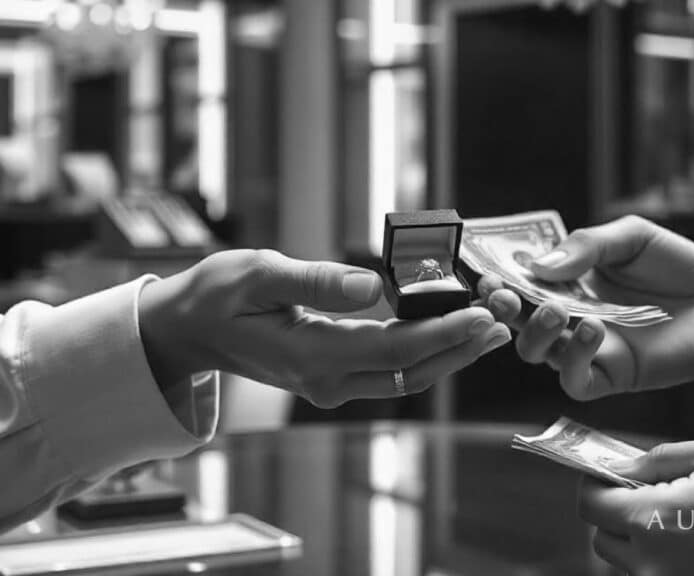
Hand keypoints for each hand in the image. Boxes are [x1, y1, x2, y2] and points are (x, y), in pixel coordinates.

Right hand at [139, 249, 509, 406]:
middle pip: (410, 371)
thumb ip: (313, 282)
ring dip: (449, 353)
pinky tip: (449, 330)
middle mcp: (326, 381)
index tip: (481, 312)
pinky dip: (425, 352)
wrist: (190, 330)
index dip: (441, 333)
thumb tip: (371, 286)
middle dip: (460, 347)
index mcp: (310, 355)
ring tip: (491, 325)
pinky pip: (390, 371)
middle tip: (504, 318)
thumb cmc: (217, 296)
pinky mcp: (333, 378)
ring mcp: (330, 385)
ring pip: (405, 376)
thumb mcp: (256, 274)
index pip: (392, 349)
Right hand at [478, 216, 693, 405]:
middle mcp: (567, 316)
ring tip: (558, 310)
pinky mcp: (611, 375)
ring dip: (537, 332)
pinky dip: (574, 359)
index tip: (487, 271)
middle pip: (516, 321)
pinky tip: (594, 330)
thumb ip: (589, 245)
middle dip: (501, 309)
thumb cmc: (678, 268)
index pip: (518, 283)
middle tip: (501, 296)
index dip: (497, 279)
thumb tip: (539, 265)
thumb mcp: (633, 237)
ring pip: (536, 353)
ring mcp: (587, 348)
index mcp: (566, 281)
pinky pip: (575, 380)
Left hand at [578, 436, 693, 575]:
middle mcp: (653, 562)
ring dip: (633, 534)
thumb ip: (655, 460)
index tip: (606, 472)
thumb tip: (618, 466)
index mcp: (654, 521)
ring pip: (624, 559)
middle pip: (602, 537)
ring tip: (670, 510)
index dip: (593, 483)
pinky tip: (686, 532)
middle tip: (640, 488)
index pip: (590, 505)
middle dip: (611, 510)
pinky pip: (652, 572)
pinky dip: (656, 553)